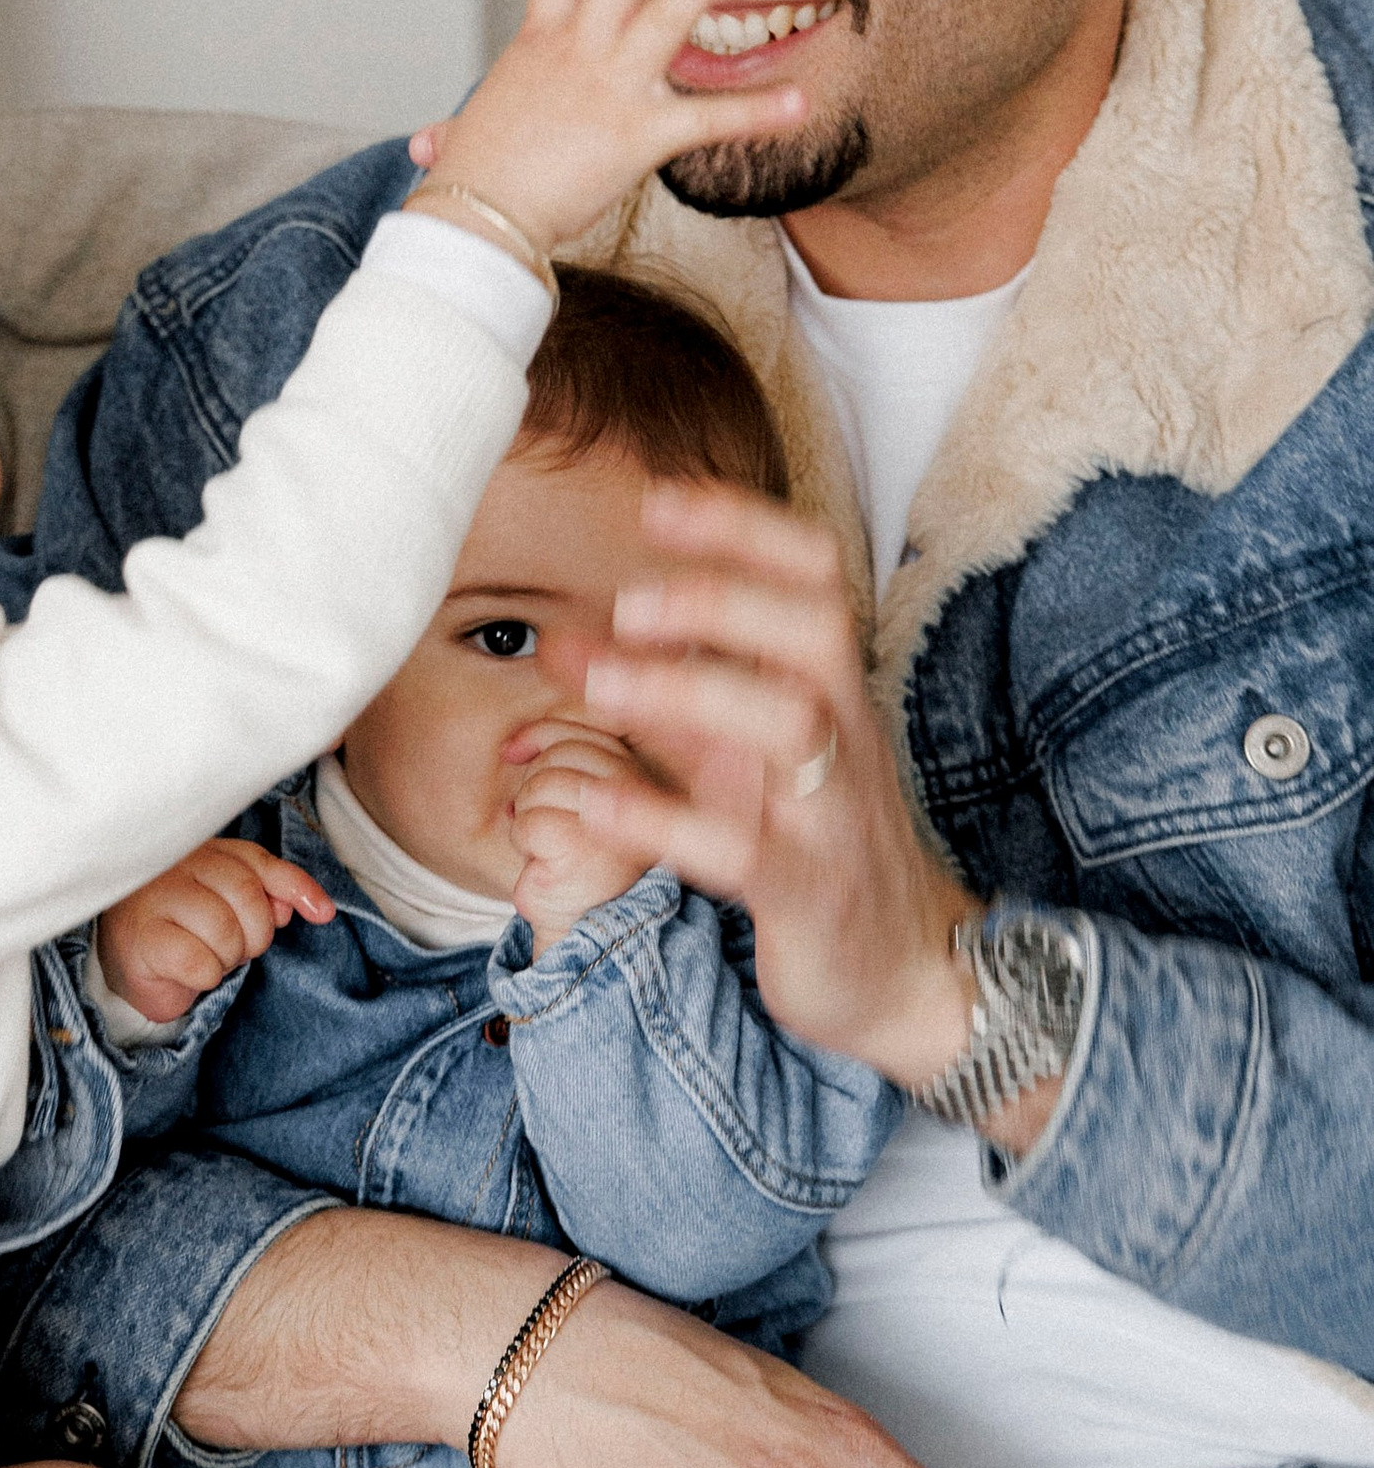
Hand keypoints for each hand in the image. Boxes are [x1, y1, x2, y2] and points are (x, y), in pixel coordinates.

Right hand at [97, 838, 335, 1025]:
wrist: (128, 963)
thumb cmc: (185, 930)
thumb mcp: (232, 906)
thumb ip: (269, 895)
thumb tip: (315, 906)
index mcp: (203, 851)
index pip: (259, 861)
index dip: (297, 887)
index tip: (323, 914)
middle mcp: (177, 865)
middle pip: (247, 896)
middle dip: (254, 935)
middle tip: (233, 948)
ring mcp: (155, 898)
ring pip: (225, 931)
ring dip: (225, 959)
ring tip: (205, 956)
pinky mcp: (142, 937)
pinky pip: (199, 962)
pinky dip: (203, 977)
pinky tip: (186, 971)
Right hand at [418, 0, 804, 259]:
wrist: (473, 224)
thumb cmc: (471, 185)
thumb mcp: (468, 140)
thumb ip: (458, 131)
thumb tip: (429, 144)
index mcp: (542, 42)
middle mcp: (579, 50)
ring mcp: (611, 87)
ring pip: (669, 12)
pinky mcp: (637, 135)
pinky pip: (706, 119)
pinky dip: (754, 113)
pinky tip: (800, 102)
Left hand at [507, 727, 651, 948]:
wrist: (580, 920)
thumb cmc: (573, 855)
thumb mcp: (572, 793)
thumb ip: (556, 757)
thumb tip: (511, 747)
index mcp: (638, 770)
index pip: (581, 730)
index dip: (538, 735)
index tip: (512, 754)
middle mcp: (638, 789)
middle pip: (561, 753)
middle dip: (535, 785)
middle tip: (546, 820)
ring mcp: (617, 818)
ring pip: (542, 784)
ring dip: (528, 815)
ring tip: (547, 842)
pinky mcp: (586, 847)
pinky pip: (530, 821)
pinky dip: (524, 840)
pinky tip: (543, 860)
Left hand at [570, 483, 986, 1089]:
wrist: (901, 967)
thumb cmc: (810, 840)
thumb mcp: (740, 757)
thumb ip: (664, 695)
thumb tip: (567, 635)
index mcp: (828, 688)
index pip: (812, 576)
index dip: (743, 529)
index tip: (657, 499)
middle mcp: (841, 735)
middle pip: (813, 631)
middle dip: (723, 601)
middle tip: (630, 601)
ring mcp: (829, 812)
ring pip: (788, 727)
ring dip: (690, 693)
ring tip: (600, 685)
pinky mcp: (807, 892)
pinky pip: (743, 848)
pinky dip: (664, 818)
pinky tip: (594, 799)